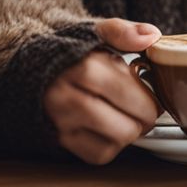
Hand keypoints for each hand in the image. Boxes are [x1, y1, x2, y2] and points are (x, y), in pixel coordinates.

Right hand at [44, 18, 161, 164]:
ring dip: (129, 132)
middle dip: (144, 119)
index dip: (149, 99)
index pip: (129, 94)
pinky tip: (109, 128)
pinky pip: (97, 154)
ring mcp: (60, 121)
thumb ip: (123, 31)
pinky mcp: (58, 139)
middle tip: (145, 110)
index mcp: (81, 68)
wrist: (31, 65)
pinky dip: (111, 145)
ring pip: (114, 142)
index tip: (154, 96)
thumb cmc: (71, 51)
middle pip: (124, 125)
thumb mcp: (94, 31)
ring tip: (128, 117)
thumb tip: (151, 36)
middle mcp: (66, 98)